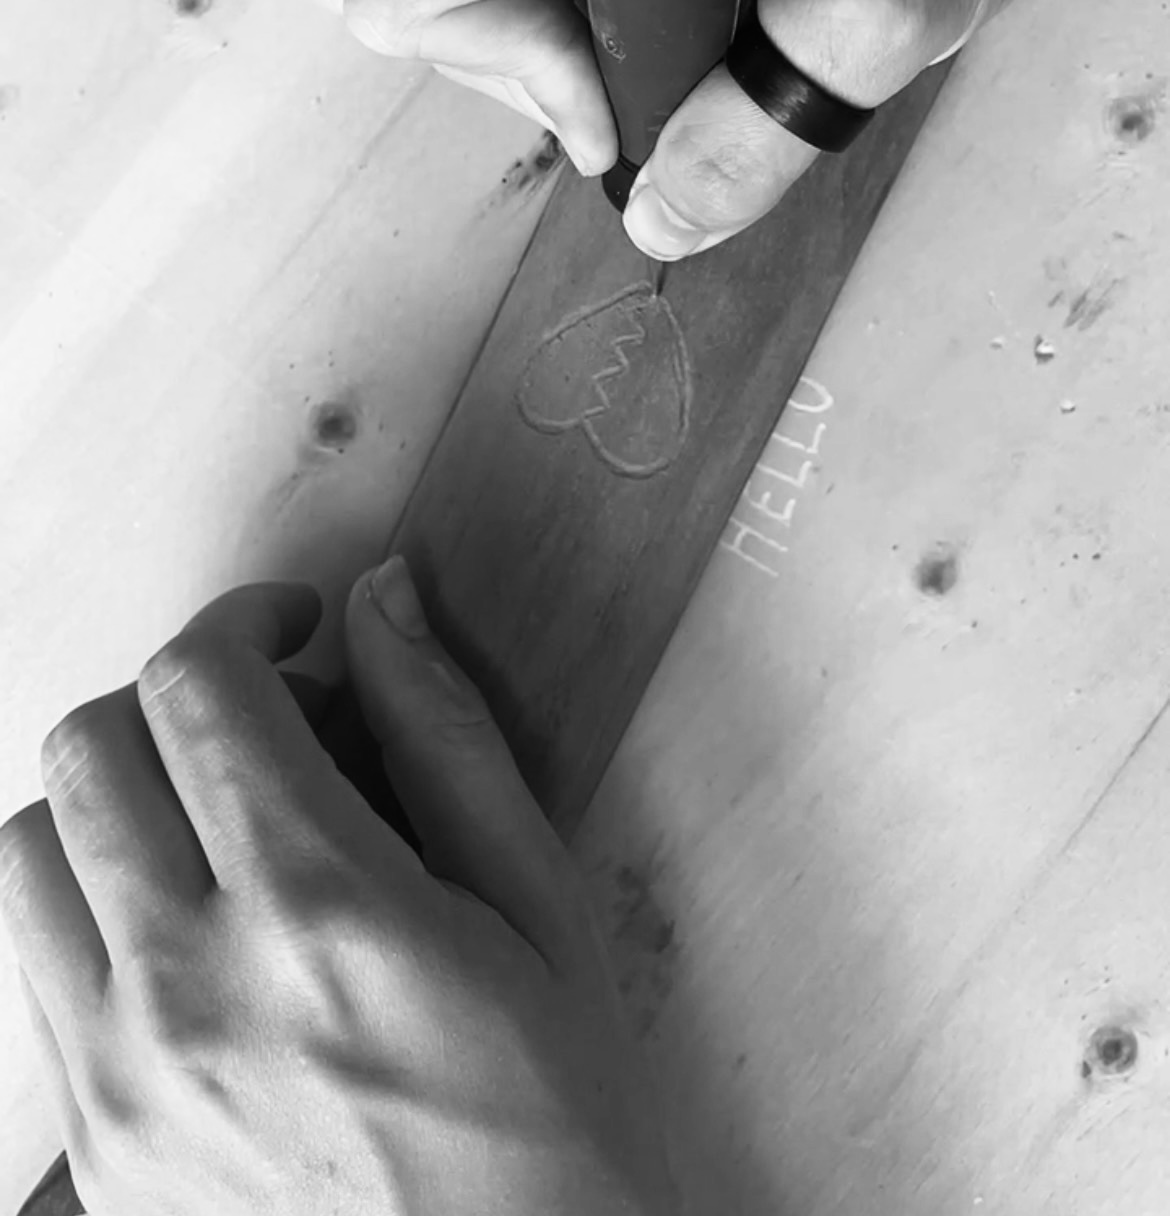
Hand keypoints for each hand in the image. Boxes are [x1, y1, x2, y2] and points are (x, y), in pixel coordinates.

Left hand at [0, 568, 676, 1215]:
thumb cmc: (555, 1130)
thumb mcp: (542, 911)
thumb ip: (447, 736)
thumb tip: (385, 599)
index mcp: (322, 912)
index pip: (197, 686)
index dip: (243, 619)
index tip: (292, 629)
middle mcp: (194, 989)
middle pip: (87, 747)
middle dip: (169, 694)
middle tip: (254, 717)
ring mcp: (124, 1082)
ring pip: (28, 851)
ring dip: (109, 798)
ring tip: (203, 822)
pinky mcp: (94, 1151)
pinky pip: (31, 970)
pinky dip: (87, 909)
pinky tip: (183, 928)